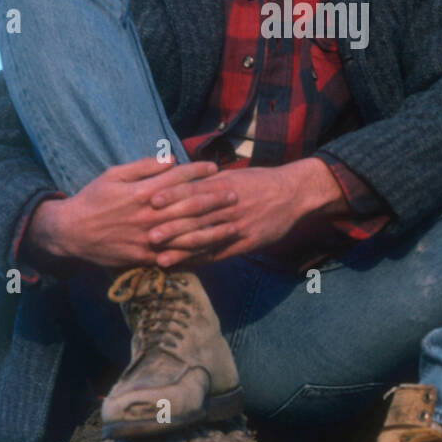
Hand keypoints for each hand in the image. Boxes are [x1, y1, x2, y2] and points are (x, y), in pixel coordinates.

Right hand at [28, 156, 242, 270]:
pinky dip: (196, 252)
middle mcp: (150, 215)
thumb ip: (144, 166)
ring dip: (213, 227)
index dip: (199, 171)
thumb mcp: (114, 174)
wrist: (72, 232)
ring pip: (188, 233)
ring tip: (233, 221)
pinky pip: (176, 255)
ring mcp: (149, 238)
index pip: (178, 178)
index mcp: (142, 192)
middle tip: (235, 193)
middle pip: (189, 205)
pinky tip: (213, 248)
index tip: (216, 168)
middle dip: (214, 198)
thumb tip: (171, 159)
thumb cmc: (93, 198)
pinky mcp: (146, 256)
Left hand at [145, 158, 341, 267]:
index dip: (172, 195)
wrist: (294, 193)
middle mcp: (229, 205)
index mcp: (225, 185)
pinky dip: (202, 261)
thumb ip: (208, 180)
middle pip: (196, 216)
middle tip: (147, 235)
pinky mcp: (248, 242)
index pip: (194, 189)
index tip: (150, 200)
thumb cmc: (260, 182)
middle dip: (171, 227)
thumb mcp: (234, 174)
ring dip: (183, 250)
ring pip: (207, 238)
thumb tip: (179, 178)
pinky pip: (221, 253)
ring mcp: (239, 225)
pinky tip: (186, 267)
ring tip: (161, 259)